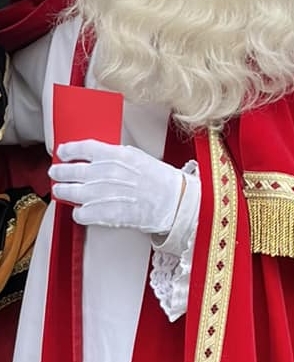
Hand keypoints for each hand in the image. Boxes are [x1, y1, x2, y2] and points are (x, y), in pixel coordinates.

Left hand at [49, 139, 183, 234]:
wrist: (170, 201)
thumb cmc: (158, 179)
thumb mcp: (136, 157)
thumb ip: (114, 156)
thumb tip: (97, 158)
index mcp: (114, 155)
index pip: (82, 148)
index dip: (68, 150)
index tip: (62, 152)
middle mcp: (104, 173)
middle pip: (70, 170)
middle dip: (59, 171)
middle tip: (55, 172)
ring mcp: (101, 194)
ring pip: (69, 192)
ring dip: (63, 191)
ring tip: (61, 191)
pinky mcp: (102, 214)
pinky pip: (79, 213)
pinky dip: (78, 212)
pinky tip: (82, 210)